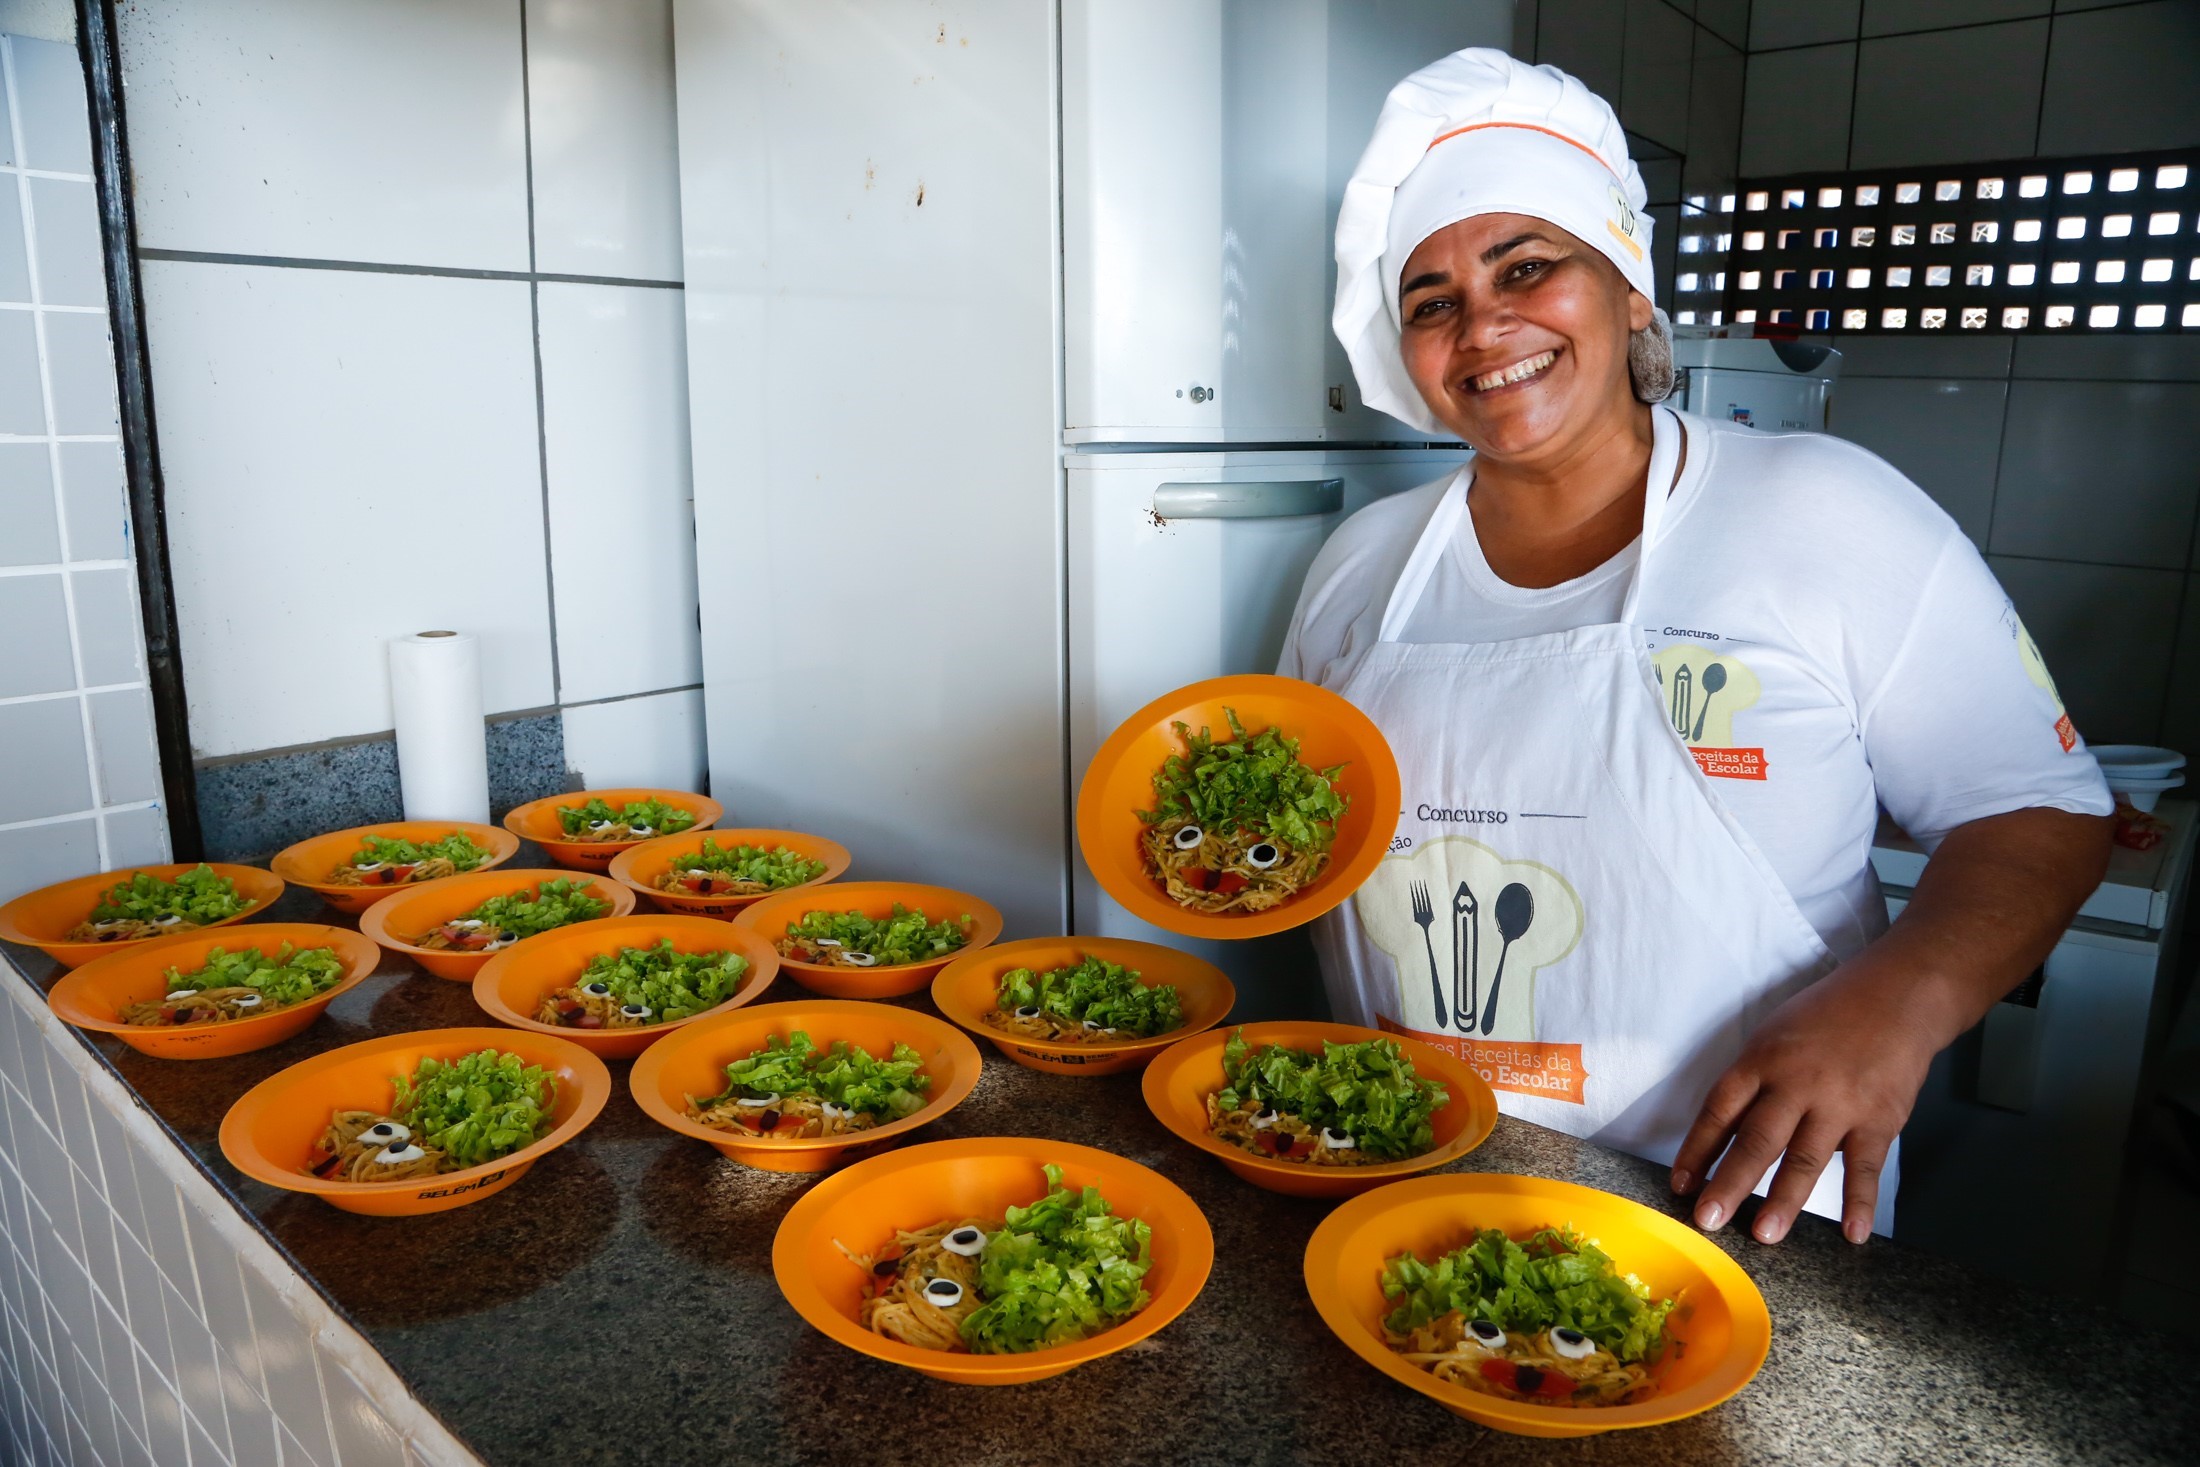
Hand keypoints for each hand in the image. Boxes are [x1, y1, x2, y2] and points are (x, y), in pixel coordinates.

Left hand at [1669, 961, 1934, 1244]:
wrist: (1896, 995)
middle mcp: (1796, 1083)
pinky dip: (1860, 1203)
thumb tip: (1727, 1137)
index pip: (1719, 1110)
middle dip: (1729, 1183)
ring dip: (1784, 1201)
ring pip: (1805, 1159)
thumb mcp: (1774, 1035)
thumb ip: (1753, 1084)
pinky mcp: (1879, 1119)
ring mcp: (1839, 1103)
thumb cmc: (1826, 1017)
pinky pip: (1865, 1167)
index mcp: (1761, 1060)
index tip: (1681, 1184)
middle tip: (1708, 1220)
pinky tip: (1852, 1234)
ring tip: (1764, 1235)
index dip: (1697, 1149)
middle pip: (1756, 1140)